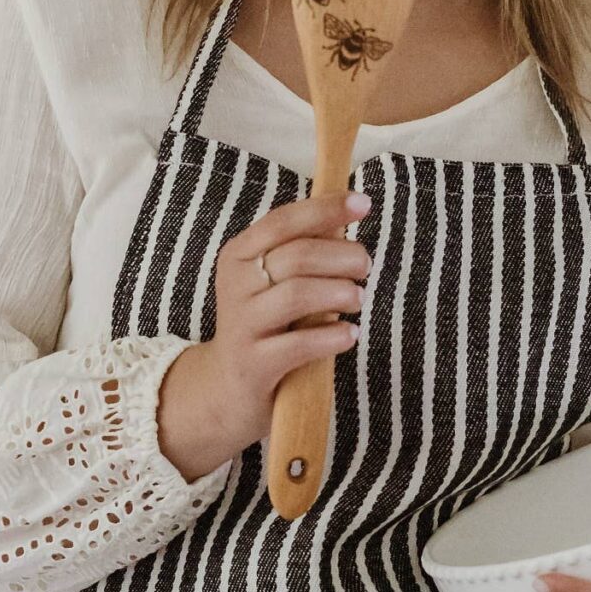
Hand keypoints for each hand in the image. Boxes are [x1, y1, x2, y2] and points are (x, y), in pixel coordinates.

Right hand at [156, 190, 371, 481]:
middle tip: (364, 268)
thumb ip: (302, 251)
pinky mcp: (254, 363)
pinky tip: (349, 335)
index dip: (326, 209)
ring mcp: (242, 324)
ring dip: (340, 294)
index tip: (363, 204)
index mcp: (238, 255)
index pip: (284, 220)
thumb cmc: (264, 325)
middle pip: (299, 255)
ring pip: (299, 294)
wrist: (226, 388)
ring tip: (357, 299)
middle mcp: (235, 285)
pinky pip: (300, 343)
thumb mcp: (272, 282)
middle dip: (343, 257)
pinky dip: (333, 336)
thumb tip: (346, 216)